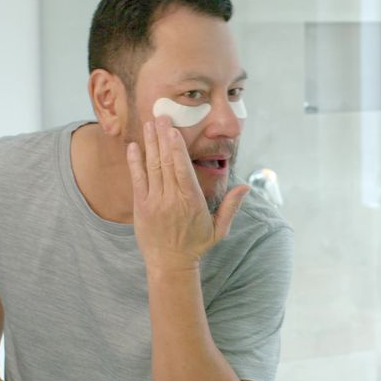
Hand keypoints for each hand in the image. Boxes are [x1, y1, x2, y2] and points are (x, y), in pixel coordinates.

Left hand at [126, 117, 248, 270]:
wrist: (169, 264)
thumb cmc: (196, 245)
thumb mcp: (219, 229)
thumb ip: (231, 206)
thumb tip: (246, 188)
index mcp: (191, 201)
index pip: (182, 169)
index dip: (176, 148)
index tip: (173, 130)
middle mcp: (170, 199)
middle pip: (166, 162)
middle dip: (162, 138)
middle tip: (161, 116)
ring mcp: (153, 202)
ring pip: (151, 167)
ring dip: (150, 144)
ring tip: (149, 123)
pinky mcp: (140, 206)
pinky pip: (137, 179)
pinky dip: (135, 162)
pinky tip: (134, 146)